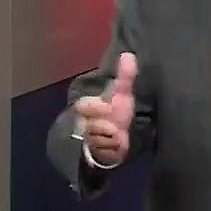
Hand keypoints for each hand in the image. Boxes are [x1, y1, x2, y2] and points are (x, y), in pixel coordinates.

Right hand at [74, 52, 137, 166]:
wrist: (124, 138)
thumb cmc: (121, 112)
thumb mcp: (124, 94)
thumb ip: (126, 76)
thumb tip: (128, 55)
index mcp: (90, 107)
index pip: (82, 105)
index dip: (95, 106)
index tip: (109, 106)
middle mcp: (85, 123)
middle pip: (87, 124)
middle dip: (104, 125)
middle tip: (117, 125)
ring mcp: (88, 140)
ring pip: (94, 139)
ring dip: (111, 138)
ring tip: (120, 135)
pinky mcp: (94, 155)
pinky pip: (100, 153)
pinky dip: (112, 149)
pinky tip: (118, 145)